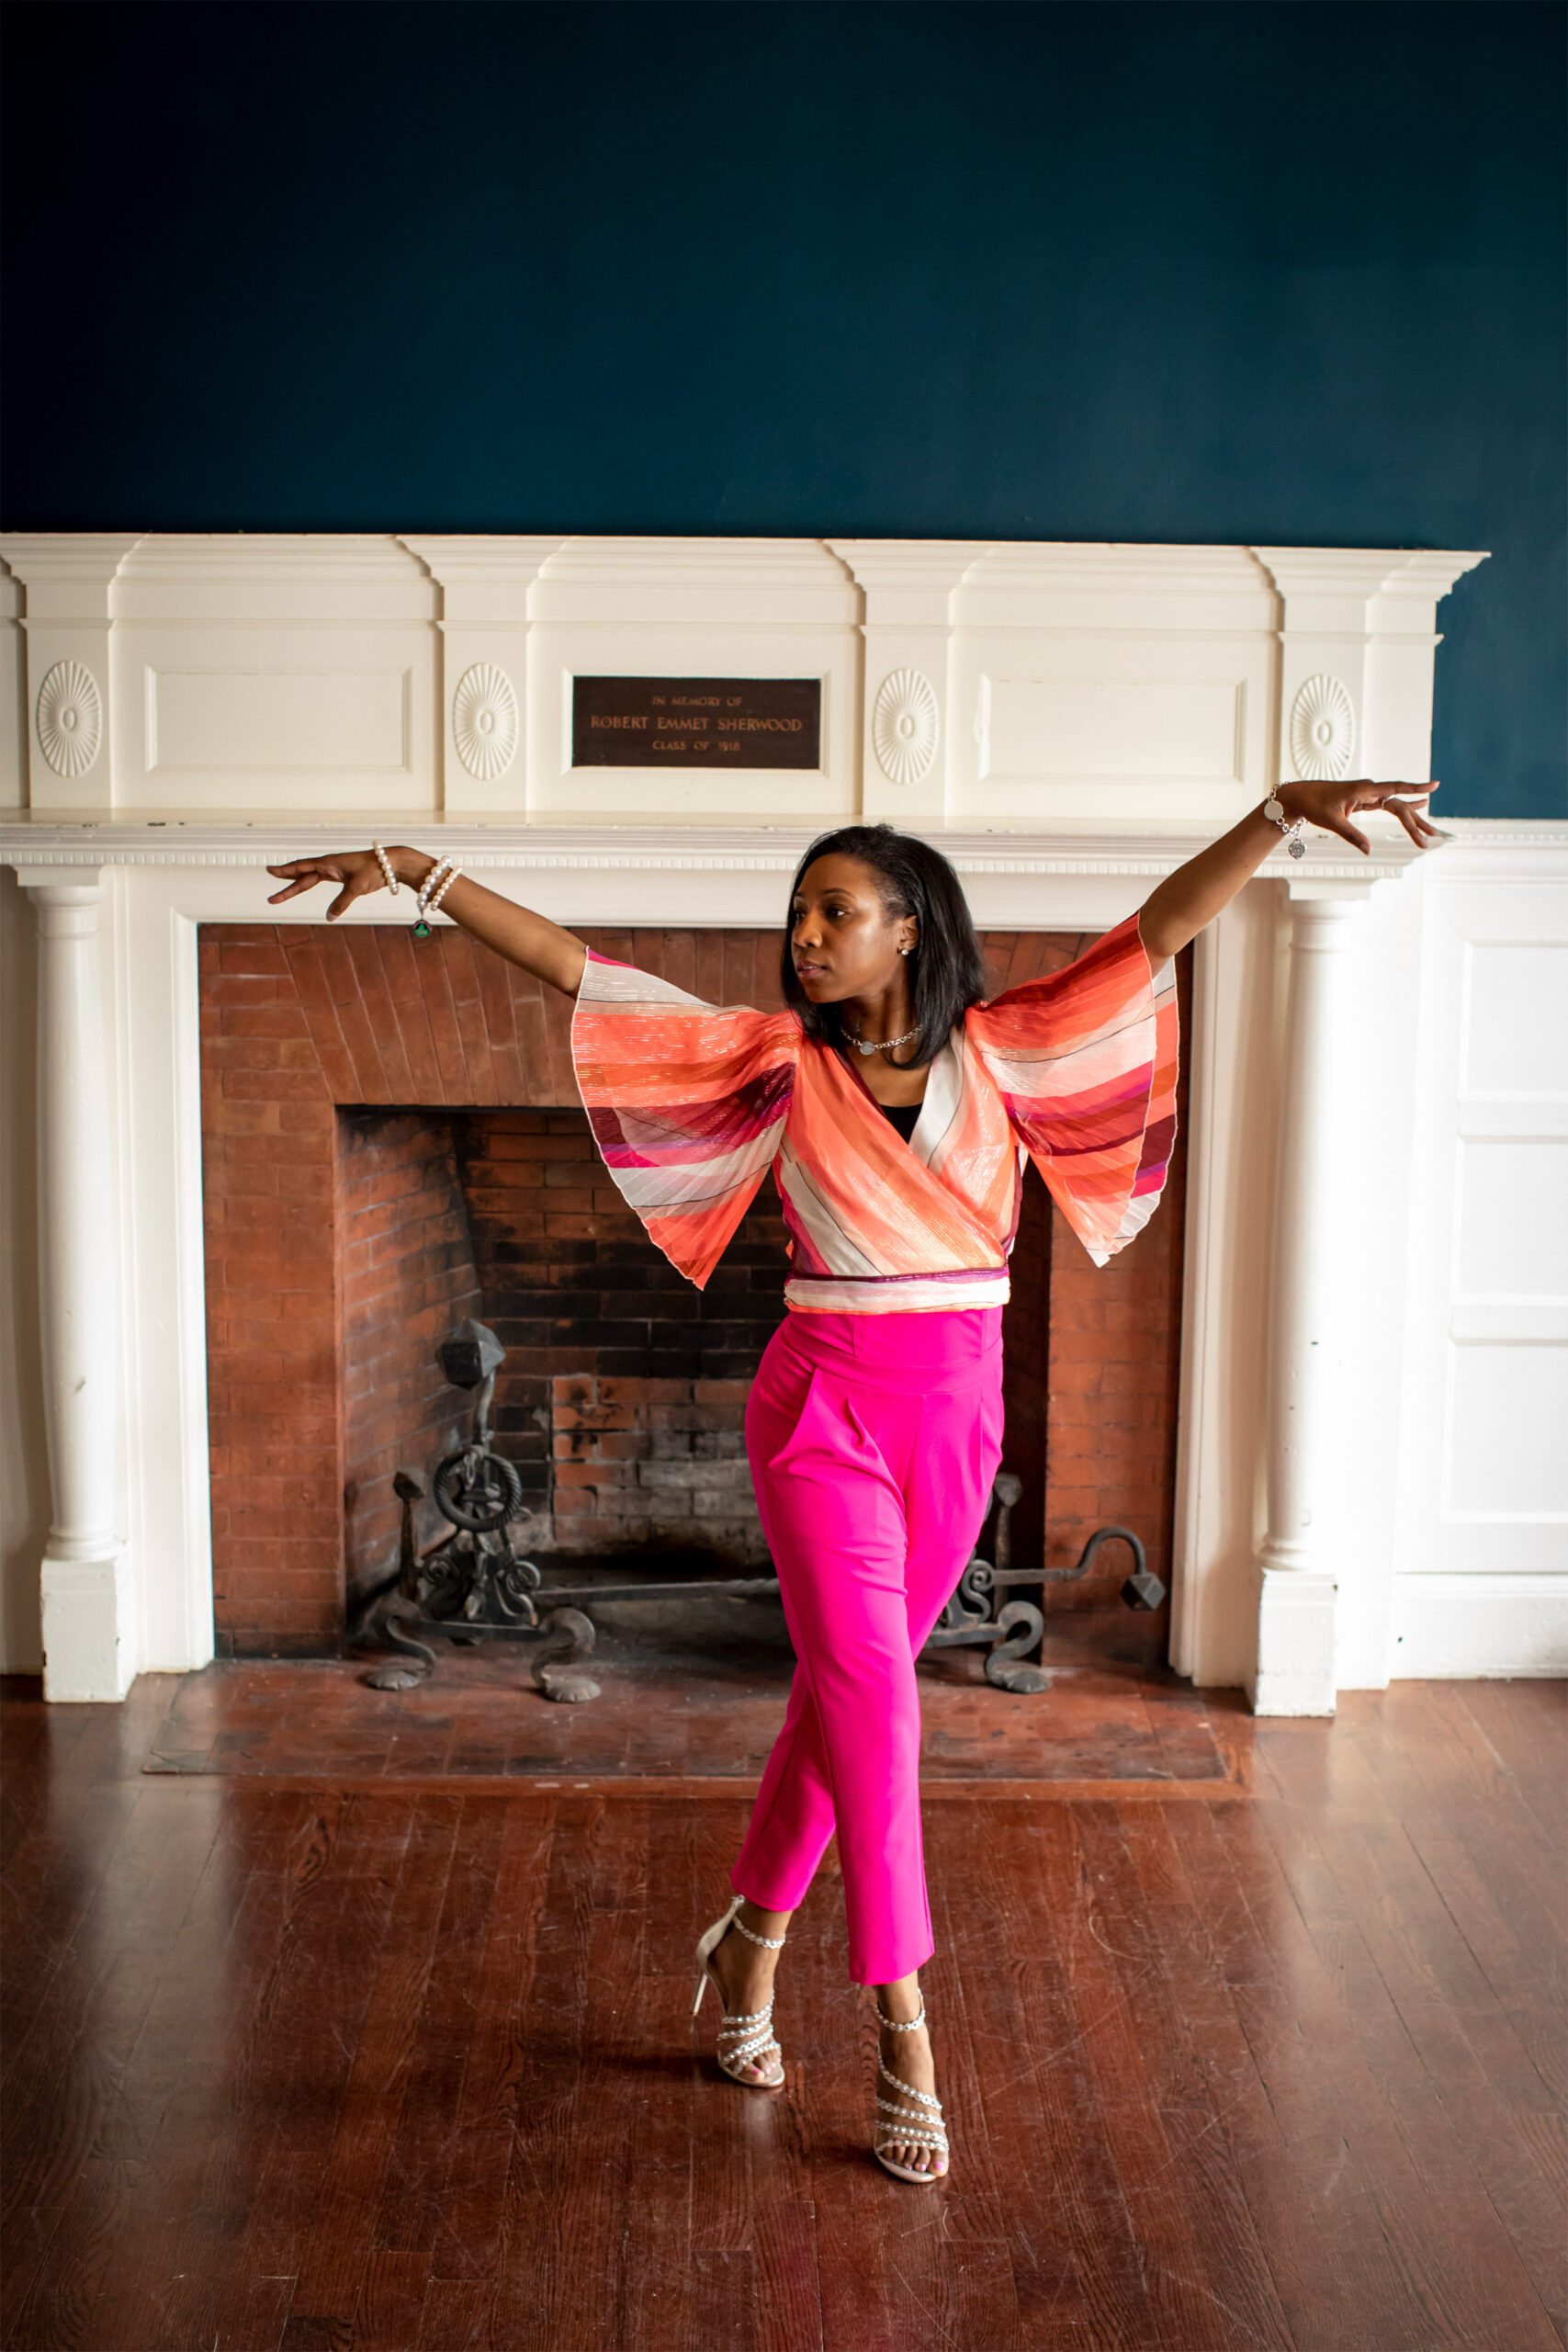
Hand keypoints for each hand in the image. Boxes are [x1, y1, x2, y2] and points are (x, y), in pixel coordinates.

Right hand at [264, 845, 432, 920]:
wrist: (392, 863)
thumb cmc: (375, 870)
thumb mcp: (357, 887)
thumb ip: (342, 902)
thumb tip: (329, 917)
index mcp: (329, 863)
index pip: (301, 867)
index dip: (285, 871)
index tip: (269, 871)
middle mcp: (329, 865)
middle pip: (302, 877)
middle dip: (286, 887)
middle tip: (271, 898)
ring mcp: (336, 870)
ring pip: (311, 879)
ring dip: (296, 886)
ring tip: (282, 894)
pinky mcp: (343, 875)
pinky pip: (322, 880)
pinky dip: (311, 885)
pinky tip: (305, 886)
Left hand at [1276, 778, 1442, 856]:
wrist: (1300, 796)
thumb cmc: (1314, 805)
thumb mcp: (1332, 822)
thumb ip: (1351, 835)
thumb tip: (1368, 850)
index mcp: (1364, 790)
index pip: (1396, 788)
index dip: (1416, 788)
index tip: (1435, 787)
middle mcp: (1370, 790)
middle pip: (1400, 804)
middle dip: (1416, 821)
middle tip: (1432, 836)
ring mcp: (1368, 795)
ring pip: (1396, 806)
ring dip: (1412, 818)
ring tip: (1430, 831)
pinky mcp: (1365, 800)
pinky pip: (1388, 805)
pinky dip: (1402, 810)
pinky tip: (1416, 809)